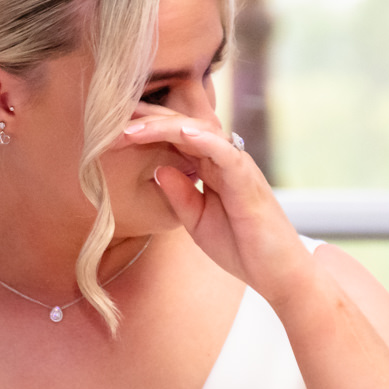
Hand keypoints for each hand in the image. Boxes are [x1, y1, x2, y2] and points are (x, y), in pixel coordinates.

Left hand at [116, 107, 316, 303]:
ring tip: (133, 127)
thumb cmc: (241, 248)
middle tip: (112, 113)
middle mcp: (224, 160)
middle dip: (148, 118)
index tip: (111, 128)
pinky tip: (182, 131)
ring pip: (201, 132)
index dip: (146, 128)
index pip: (176, 137)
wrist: (277, 275)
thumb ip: (179, 194)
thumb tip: (157, 169)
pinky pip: (226, 152)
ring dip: (165, 126)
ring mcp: (238, 167)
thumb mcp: (196, 221)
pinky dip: (204, 139)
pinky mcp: (249, 180)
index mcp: (211, 168)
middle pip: (184, 125)